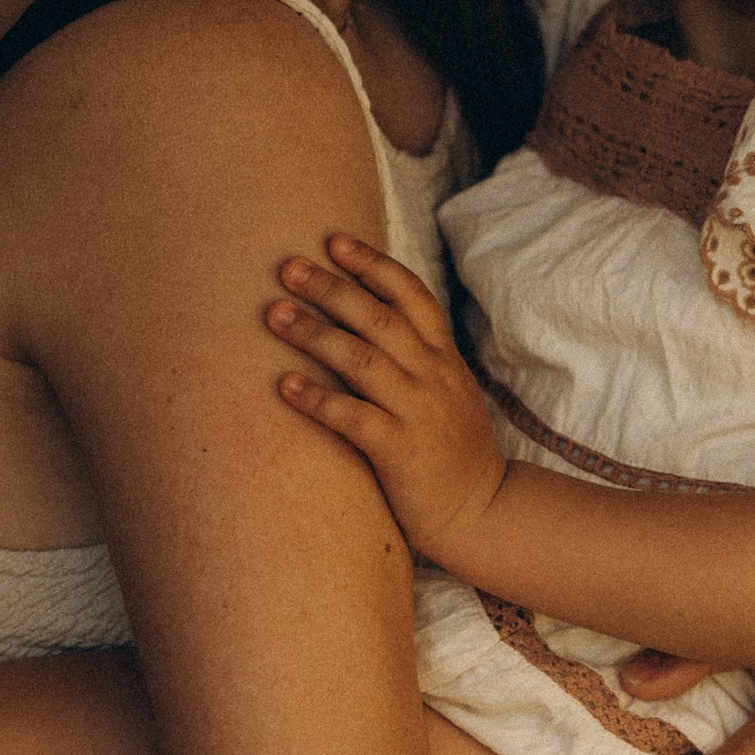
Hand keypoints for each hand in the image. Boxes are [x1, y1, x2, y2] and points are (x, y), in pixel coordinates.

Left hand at [268, 238, 507, 558]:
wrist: (481, 512)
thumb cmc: (450, 450)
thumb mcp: (447, 391)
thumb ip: (416, 357)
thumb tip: (367, 319)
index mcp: (444, 358)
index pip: (411, 296)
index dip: (373, 265)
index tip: (334, 241)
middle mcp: (433, 377)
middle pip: (379, 319)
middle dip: (332, 289)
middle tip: (287, 266)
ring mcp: (419, 413)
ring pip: (363, 361)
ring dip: (315, 334)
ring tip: (273, 314)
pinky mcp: (401, 451)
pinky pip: (354, 418)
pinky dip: (318, 399)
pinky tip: (284, 385)